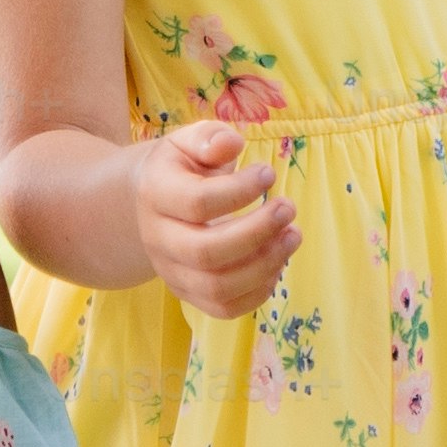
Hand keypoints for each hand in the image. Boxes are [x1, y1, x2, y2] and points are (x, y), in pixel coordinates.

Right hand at [130, 120, 297, 320]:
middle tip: (289, 207)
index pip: (197, 202)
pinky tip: (278, 262)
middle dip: (257, 232)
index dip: (240, 190)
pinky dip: (258, 292)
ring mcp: (171, 271)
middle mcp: (158, 239)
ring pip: (216, 287)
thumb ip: (210, 138)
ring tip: (293, 235)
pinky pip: (223, 308)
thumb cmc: (184, 166)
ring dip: (265, 264)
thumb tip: (231, 145)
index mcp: (156, 194)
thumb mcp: (190, 140)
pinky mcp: (188, 292)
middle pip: (205, 252)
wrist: (153, 202)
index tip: (269, 173)